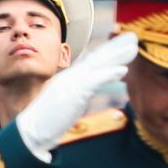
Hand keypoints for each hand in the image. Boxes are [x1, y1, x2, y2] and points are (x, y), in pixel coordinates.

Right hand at [16, 32, 139, 162]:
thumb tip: (84, 91)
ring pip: (99, 64)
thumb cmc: (48, 118)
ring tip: (134, 48)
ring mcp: (74, 82)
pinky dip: (109, 74)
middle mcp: (73, 76)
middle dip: (116, 48)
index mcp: (72, 78)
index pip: (93, 61)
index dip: (108, 53)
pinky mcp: (76, 92)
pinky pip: (96, 80)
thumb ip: (77, 94)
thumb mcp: (65, 102)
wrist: (34, 129)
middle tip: (133, 38)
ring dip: (117, 55)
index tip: (122, 46)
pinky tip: (123, 70)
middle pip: (98, 58)